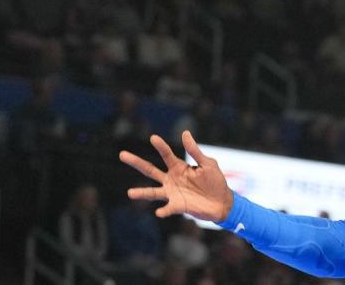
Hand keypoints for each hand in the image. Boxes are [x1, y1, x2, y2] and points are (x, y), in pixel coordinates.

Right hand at [119, 131, 233, 221]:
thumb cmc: (214, 181)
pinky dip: (163, 210)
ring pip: (153, 191)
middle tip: (122, 154)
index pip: (166, 154)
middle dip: (136, 163)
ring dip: (142, 192)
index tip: (153, 137)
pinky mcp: (178, 206)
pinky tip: (159, 212)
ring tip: (129, 193)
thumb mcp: (207, 163)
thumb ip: (195, 151)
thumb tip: (185, 133)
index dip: (160, 146)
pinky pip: (168, 208)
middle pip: (150, 170)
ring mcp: (173, 193)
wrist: (222, 202)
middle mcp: (171, 179)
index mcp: (178, 167)